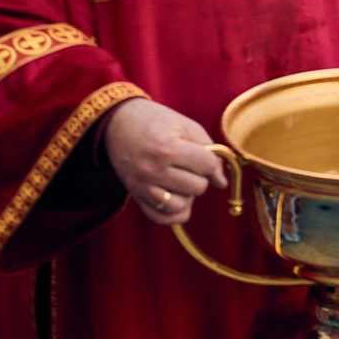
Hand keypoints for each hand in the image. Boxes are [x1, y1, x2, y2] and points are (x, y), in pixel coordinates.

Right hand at [103, 97, 227, 225]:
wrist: (117, 123)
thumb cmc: (156, 121)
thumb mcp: (184, 125)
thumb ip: (208, 149)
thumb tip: (221, 180)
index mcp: (166, 148)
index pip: (206, 166)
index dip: (215, 164)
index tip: (213, 160)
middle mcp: (153, 170)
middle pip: (197, 187)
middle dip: (202, 176)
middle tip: (192, 165)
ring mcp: (141, 185)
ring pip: (182, 205)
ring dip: (189, 194)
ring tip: (184, 180)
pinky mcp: (135, 195)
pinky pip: (161, 217)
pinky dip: (175, 213)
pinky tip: (180, 200)